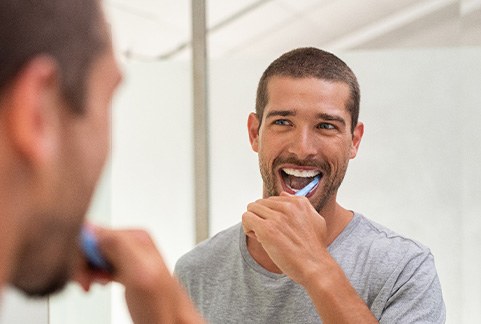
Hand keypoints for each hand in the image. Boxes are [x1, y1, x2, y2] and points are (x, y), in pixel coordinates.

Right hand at [74, 226, 203, 323]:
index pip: (93, 232)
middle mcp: (132, 243)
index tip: (82, 272)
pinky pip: (99, 264)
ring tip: (91, 285)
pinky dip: (92, 275)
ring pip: (93, 255)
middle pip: (91, 243)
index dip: (81, 252)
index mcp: (135, 237)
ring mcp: (128, 257)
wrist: (171, 323)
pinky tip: (98, 284)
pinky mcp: (124, 269)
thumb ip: (118, 246)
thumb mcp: (140, 272)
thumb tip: (93, 228)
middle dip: (82, 263)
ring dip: (86, 270)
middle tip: (86, 282)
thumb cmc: (162, 306)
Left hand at [242, 192, 329, 284]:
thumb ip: (301, 205)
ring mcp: (277, 217)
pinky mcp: (267, 229)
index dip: (271, 215)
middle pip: (260, 204)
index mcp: (299, 202)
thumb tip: (283, 194)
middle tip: (270, 234)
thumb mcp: (315, 220)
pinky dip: (248, 229)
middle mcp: (287, 206)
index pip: (272, 200)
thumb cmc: (314, 248)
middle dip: (261, 218)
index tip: (278, 228)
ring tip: (264, 237)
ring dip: (254, 223)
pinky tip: (259, 239)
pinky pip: (246, 218)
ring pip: (251, 209)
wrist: (315, 267)